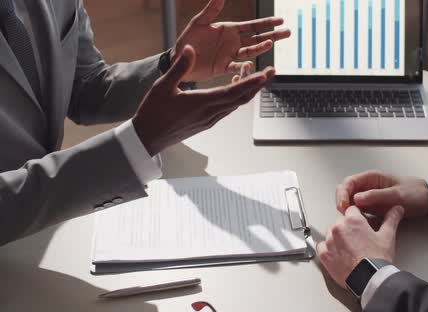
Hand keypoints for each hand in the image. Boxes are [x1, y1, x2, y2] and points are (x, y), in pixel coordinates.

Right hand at [133, 45, 274, 155]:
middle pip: (241, 98)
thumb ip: (180, 67)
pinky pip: (228, 109)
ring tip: (258, 77)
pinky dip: (237, 97)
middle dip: (259, 85)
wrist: (148, 138)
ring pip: (236, 104)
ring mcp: (210, 119)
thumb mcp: (163, 86)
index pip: (233, 92)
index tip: (264, 74)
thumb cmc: (153, 113)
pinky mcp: (207, 122)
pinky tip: (237, 89)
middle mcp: (210, 113)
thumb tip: (191, 49)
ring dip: (249, 91)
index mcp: (201, 102)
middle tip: (272, 72)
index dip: (251, 83)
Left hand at [172, 0, 290, 81]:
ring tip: (272, 43)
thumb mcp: (199, 22)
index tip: (280, 20)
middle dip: (273, 35)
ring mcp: (230, 55)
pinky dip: (246, 66)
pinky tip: (255, 64)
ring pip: (251, 51)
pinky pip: (238, 67)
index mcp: (230, 29)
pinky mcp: (224, 68)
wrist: (179, 59)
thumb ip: (211, 10)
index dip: (266, 23)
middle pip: (257, 38)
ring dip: (262, 47)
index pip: (252, 26)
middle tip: (288, 32)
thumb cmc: (187, 39)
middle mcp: (233, 42)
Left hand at [318, 206, 404, 288]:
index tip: (362, 225)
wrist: (369, 279)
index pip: (352, 210)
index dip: (358, 218)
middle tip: (359, 240)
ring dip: (338, 238)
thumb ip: (391, 219)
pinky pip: (322, 246)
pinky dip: (329, 249)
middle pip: (341, 221)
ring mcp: (329, 241)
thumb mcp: (388, 236)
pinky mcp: (324, 255)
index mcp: (353, 220)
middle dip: (348, 228)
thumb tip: (397, 209)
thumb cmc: (378, 259)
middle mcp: (338, 228)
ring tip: (351, 249)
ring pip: (331, 233)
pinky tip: (339, 254)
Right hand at [336, 171, 427, 218]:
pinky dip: (356, 218)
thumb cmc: (414, 192)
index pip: (349, 182)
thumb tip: (356, 198)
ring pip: (350, 204)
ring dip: (348, 211)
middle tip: (344, 214)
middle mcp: (367, 187)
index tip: (343, 206)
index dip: (343, 194)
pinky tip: (359, 224)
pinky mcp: (372, 208)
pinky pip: (359, 212)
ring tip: (351, 220)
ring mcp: (369, 198)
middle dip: (342, 203)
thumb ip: (376, 196)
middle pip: (346, 193)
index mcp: (371, 178)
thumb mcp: (396, 194)